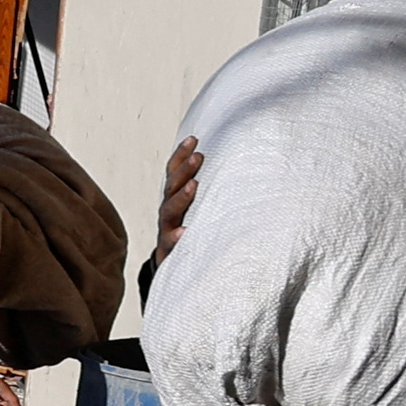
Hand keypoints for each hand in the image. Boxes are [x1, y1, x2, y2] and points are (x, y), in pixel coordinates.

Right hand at [155, 139, 203, 263]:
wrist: (173, 266)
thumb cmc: (191, 231)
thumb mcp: (197, 210)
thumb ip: (209, 192)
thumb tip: (238, 165)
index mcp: (175, 198)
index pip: (175, 172)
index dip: (181, 155)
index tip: (193, 139)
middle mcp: (169, 211)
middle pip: (172, 187)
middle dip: (184, 170)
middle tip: (199, 157)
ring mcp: (167, 229)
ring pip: (170, 211)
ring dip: (182, 197)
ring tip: (194, 186)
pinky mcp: (169, 251)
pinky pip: (171, 243)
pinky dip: (176, 237)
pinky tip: (184, 232)